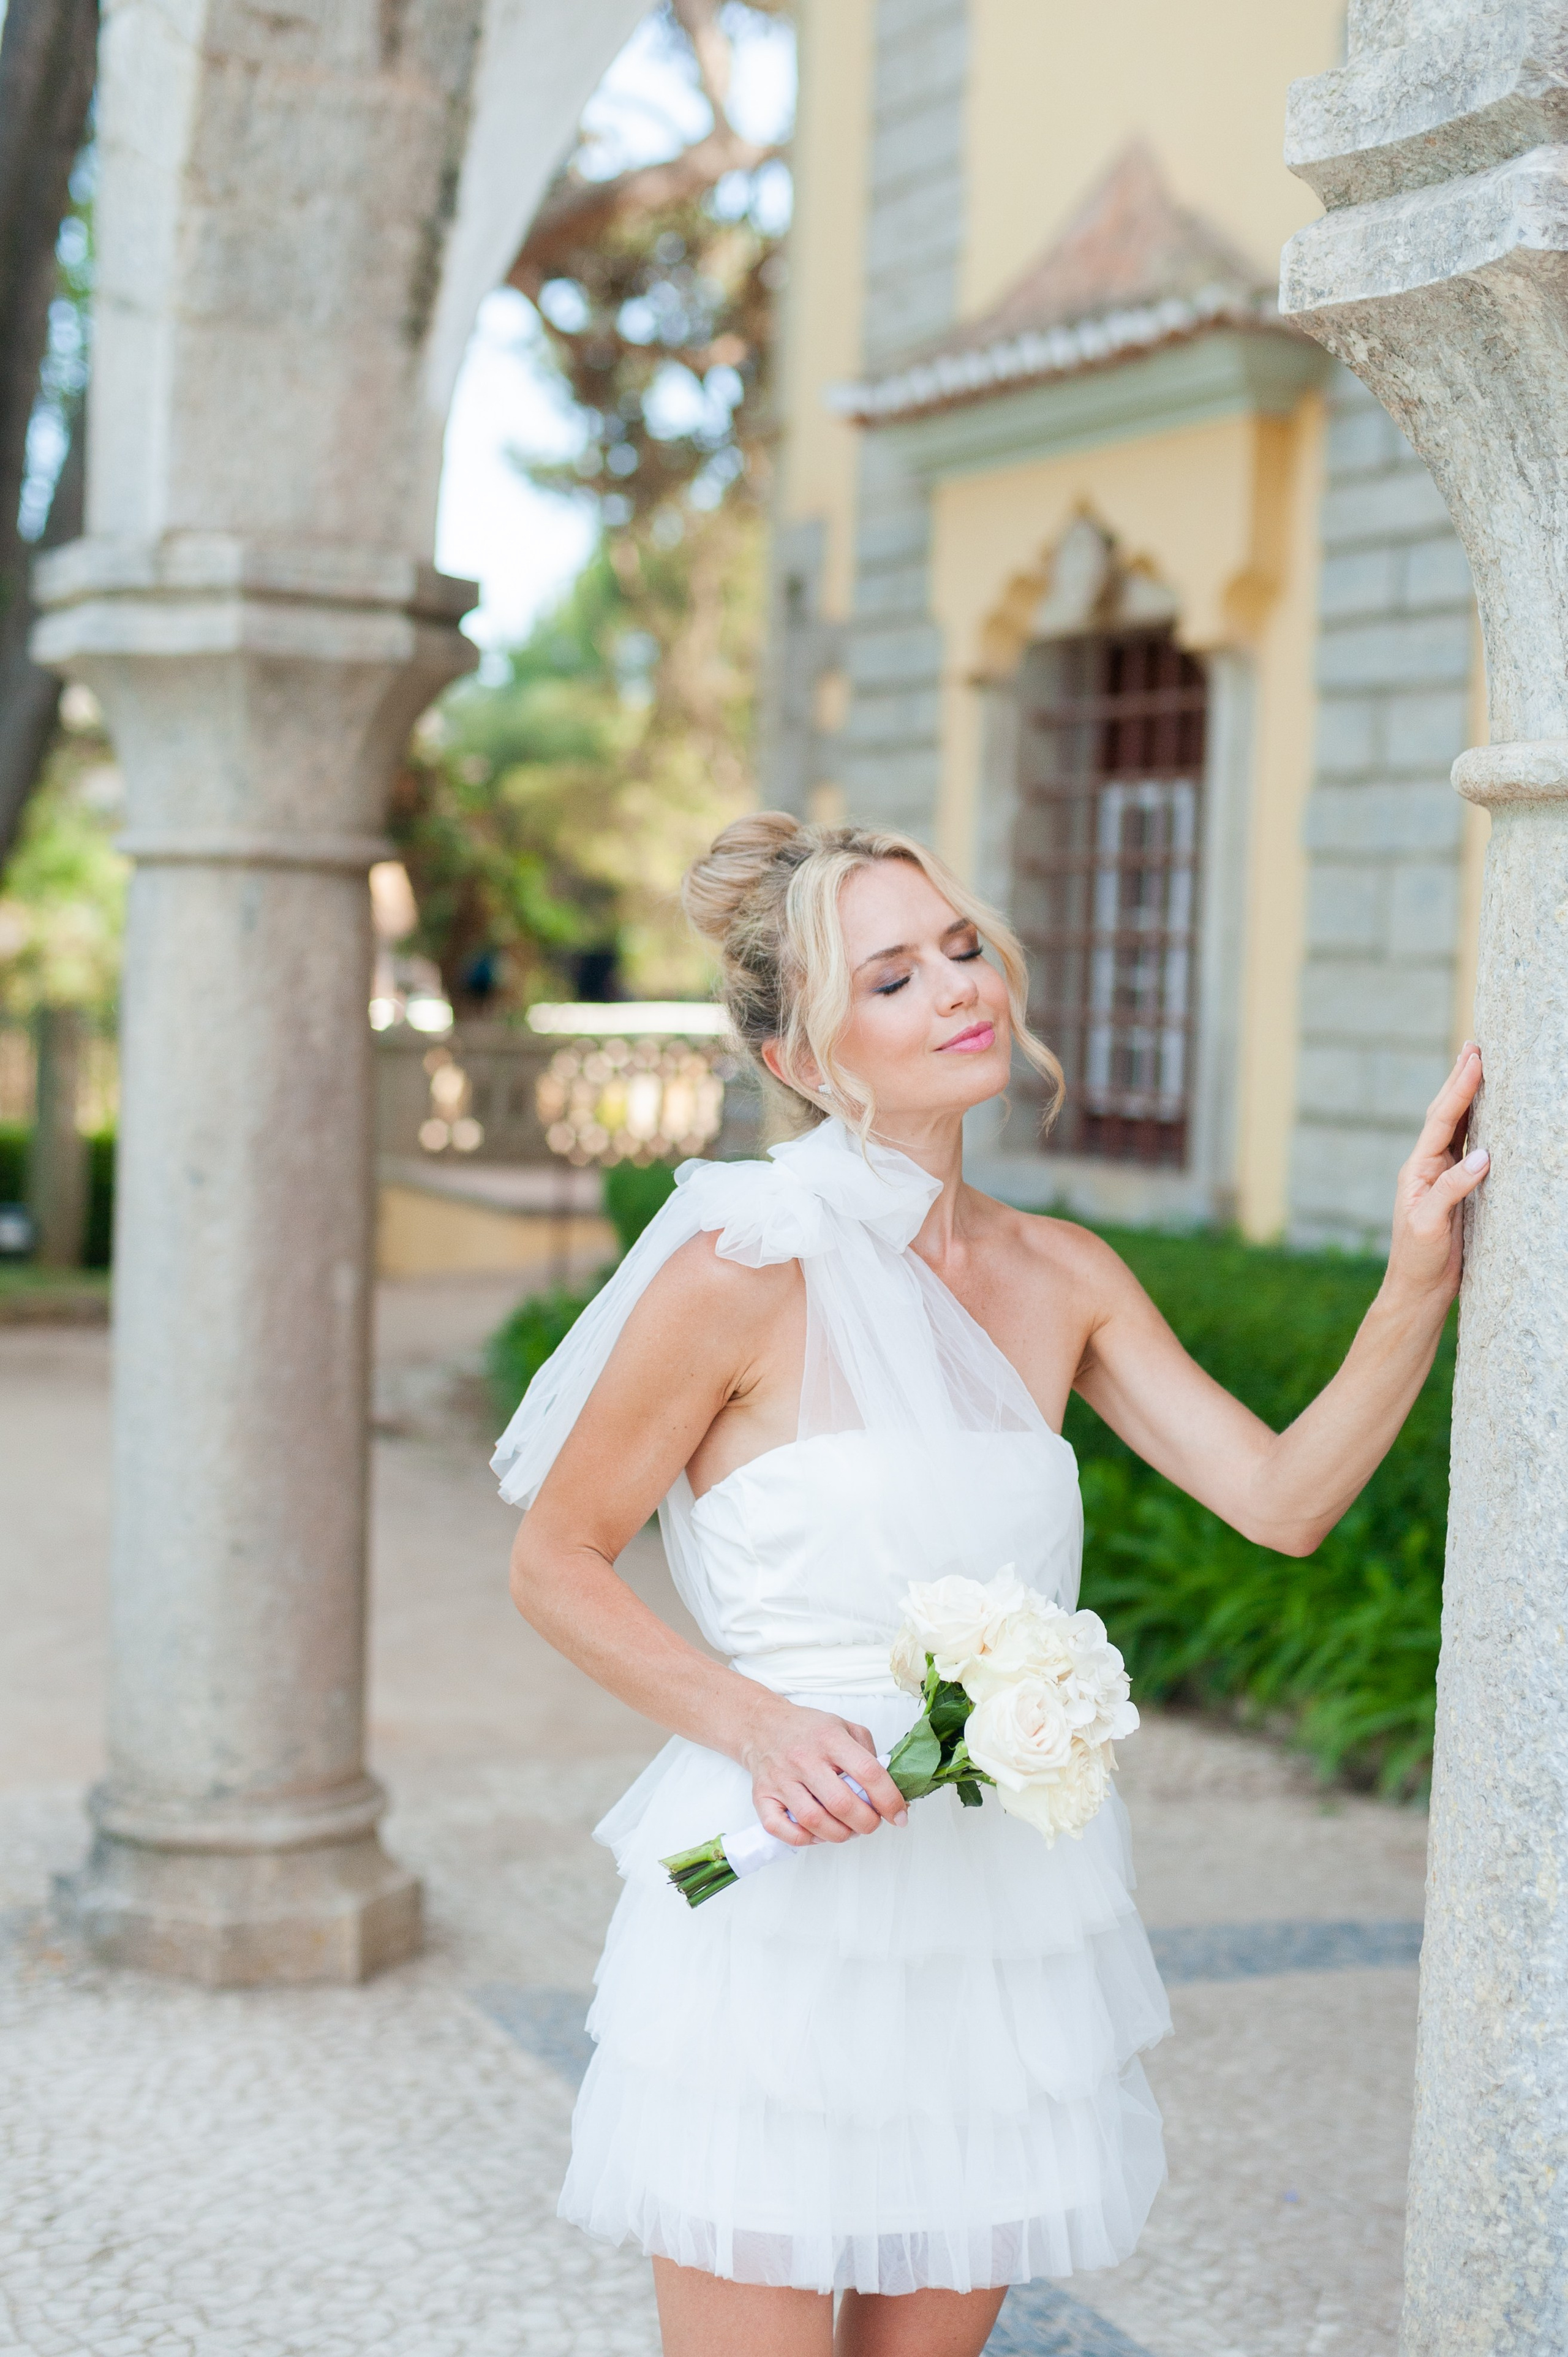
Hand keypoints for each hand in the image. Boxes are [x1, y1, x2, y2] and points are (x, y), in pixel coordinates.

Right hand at [739, 1698, 908, 1848]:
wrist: (763, 1725)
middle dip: (866, 1823)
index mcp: (830, 1739)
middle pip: (842, 1804)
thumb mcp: (846, 1728)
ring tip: (848, 1829)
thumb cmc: (809, 1730)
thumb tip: (889, 1793)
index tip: (900, 1815)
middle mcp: (804, 1758)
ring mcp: (780, 1779)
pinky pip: (782, 1830)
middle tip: (872, 1823)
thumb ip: (869, 1755)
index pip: (868, 1773)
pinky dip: (806, 1839)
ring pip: (814, 1821)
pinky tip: (818, 1832)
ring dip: (840, 1834)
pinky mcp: (762, 1797)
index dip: (889, 1799)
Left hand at [1385, 1043, 1488, 1305]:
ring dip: (1468, 1097)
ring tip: (1478, 1066)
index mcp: (1418, 1169)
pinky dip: (1479, 1126)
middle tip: (1474, 1046)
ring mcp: (1441, 1176)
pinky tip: (1488, 1113)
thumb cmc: (1418, 1259)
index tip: (1475, 1059)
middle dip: (1460, 1080)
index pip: (1442, 1120)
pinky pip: (1468, 1149)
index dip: (1459, 1089)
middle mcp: (1427, 1166)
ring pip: (1458, 1128)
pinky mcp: (1456, 1190)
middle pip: (1446, 1114)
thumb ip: (1453, 1189)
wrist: (1418, 1289)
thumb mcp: (1431, 1224)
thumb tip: (1484, 1156)